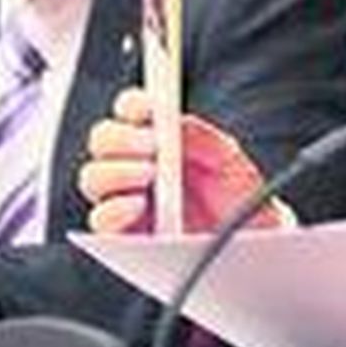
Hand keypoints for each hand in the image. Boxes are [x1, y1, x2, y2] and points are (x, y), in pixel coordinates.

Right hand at [79, 87, 282, 233]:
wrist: (253, 243)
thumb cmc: (241, 200)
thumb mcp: (230, 161)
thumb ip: (202, 137)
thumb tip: (175, 123)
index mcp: (160, 140)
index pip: (130, 111)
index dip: (133, 104)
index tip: (149, 108)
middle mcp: (136, 167)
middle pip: (102, 140)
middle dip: (122, 137)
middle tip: (152, 145)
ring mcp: (126, 201)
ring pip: (93, 177)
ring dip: (117, 170)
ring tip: (151, 174)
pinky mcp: (124, 238)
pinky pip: (99, 223)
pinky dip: (113, 209)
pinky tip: (138, 205)